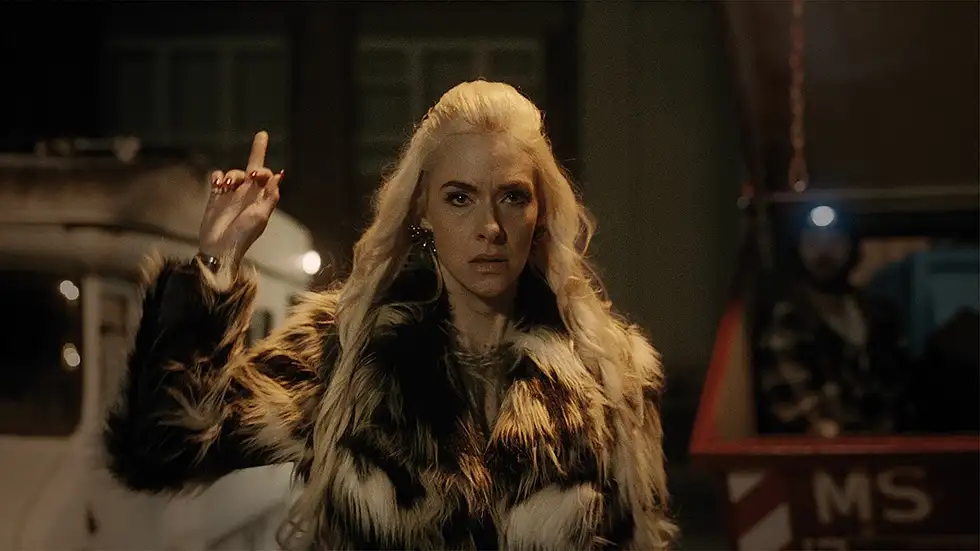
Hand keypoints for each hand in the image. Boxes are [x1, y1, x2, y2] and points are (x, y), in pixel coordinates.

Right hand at [199, 131, 282, 269]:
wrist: (219, 248)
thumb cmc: (243, 235)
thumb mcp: (260, 217)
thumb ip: (270, 197)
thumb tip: (279, 175)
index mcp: (261, 198)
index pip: (267, 176)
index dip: (264, 172)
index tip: (257, 177)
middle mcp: (248, 194)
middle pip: (254, 167)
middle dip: (258, 150)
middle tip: (262, 134)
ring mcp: (231, 194)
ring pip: (235, 172)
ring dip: (232, 173)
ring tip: (227, 184)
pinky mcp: (216, 196)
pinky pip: (218, 178)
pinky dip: (218, 176)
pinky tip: (218, 184)